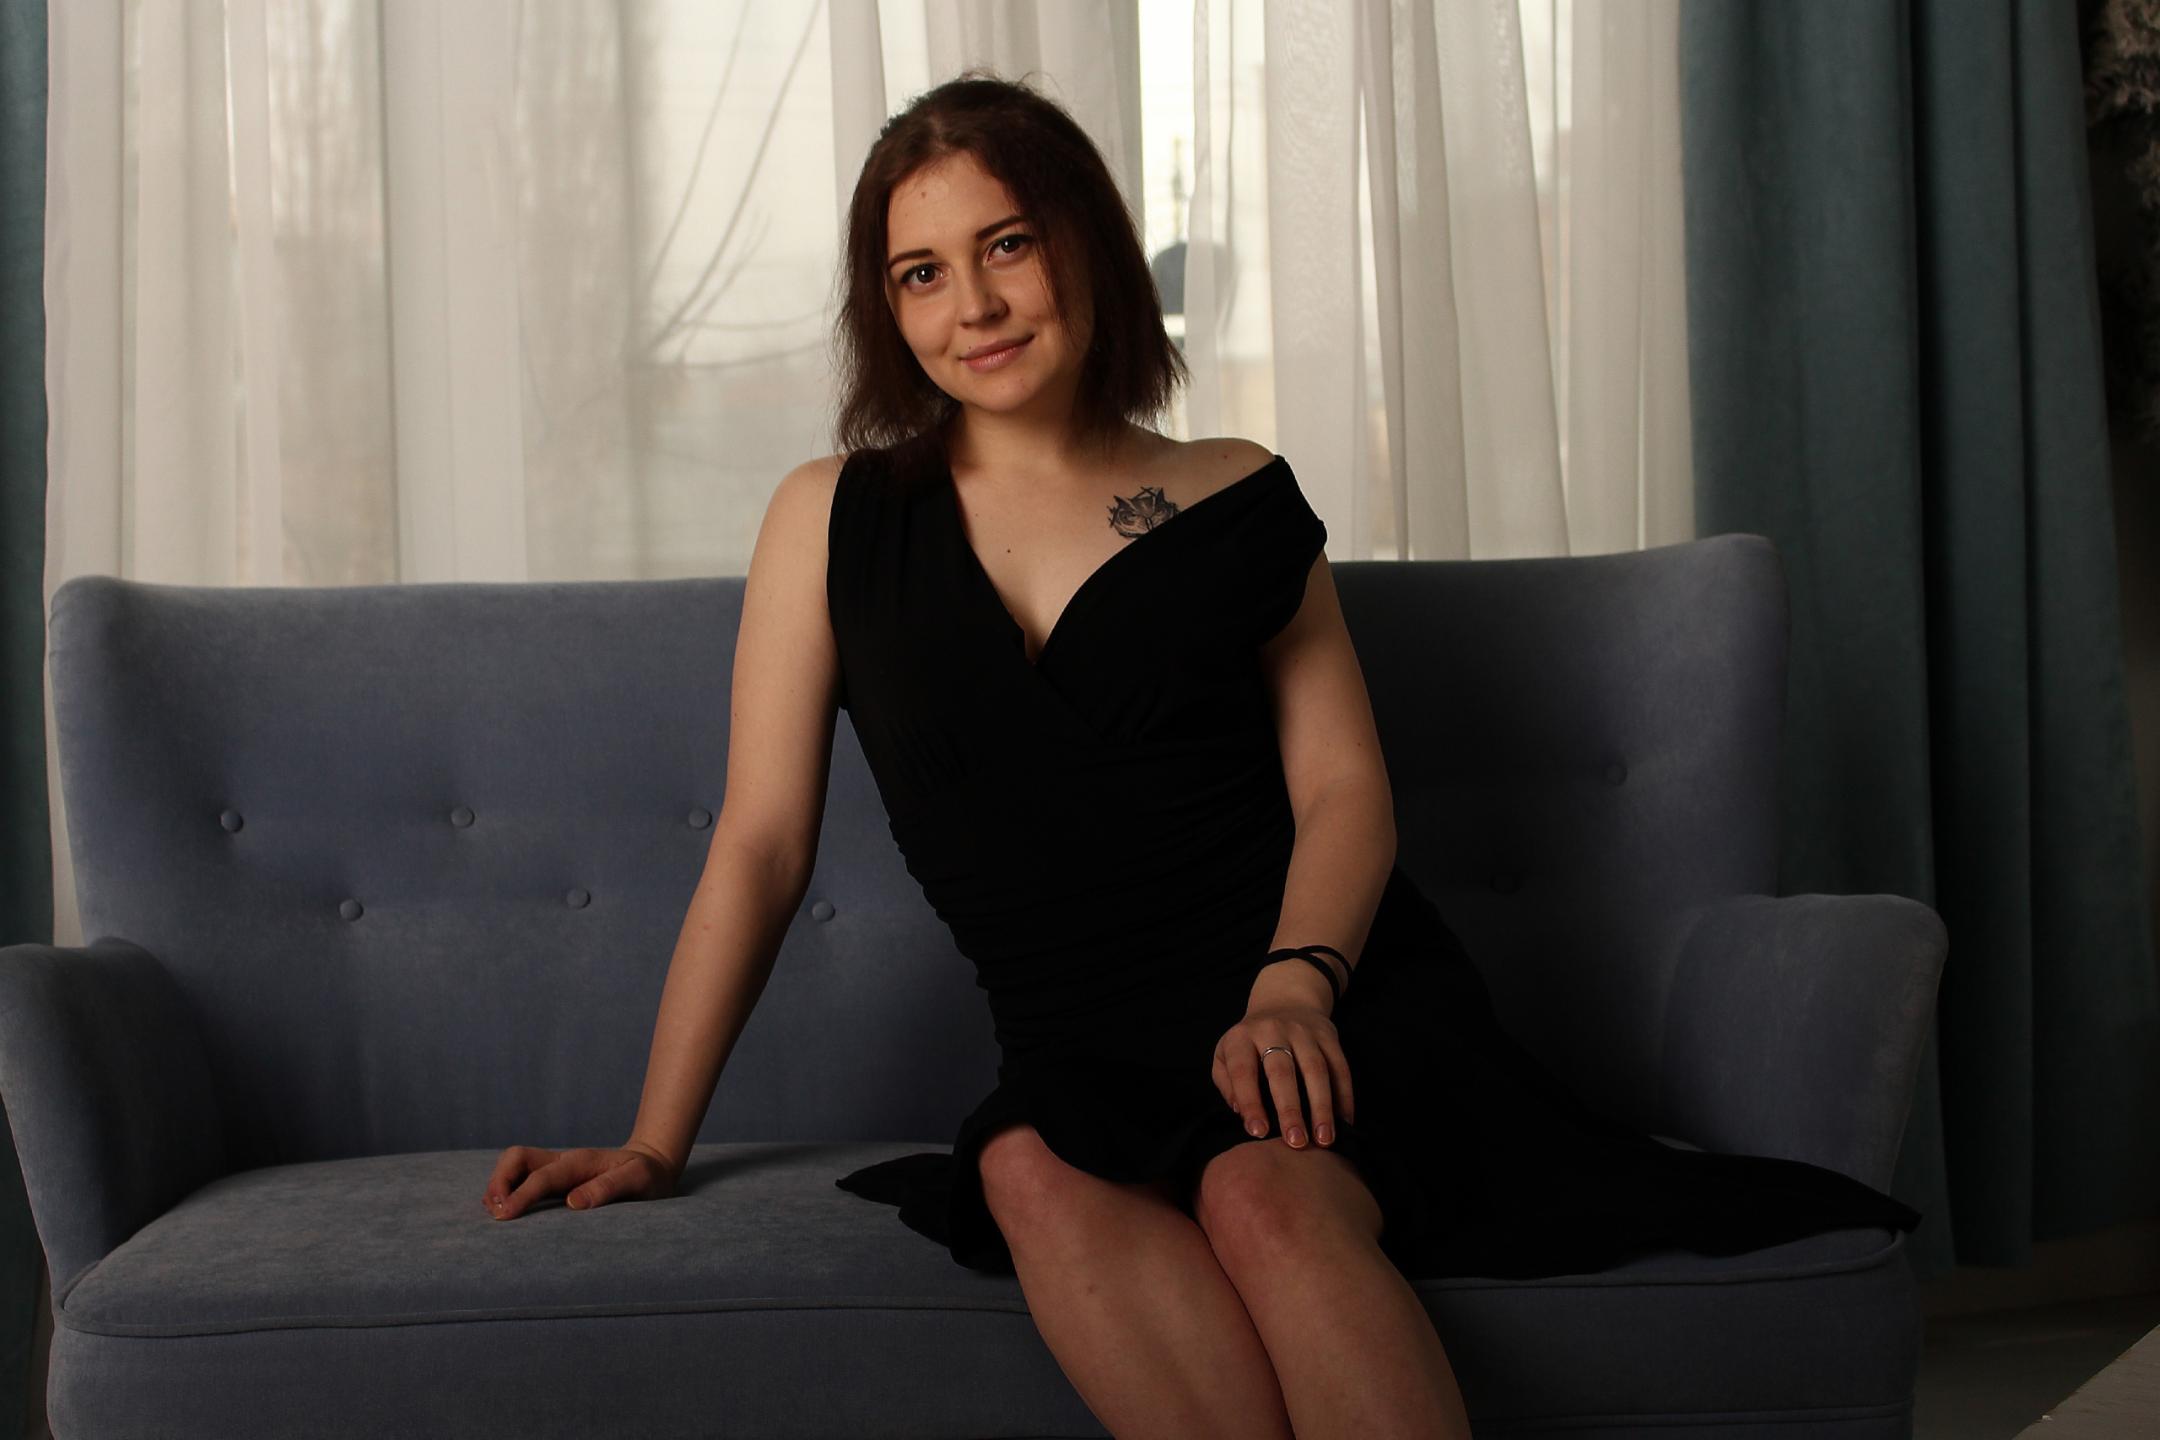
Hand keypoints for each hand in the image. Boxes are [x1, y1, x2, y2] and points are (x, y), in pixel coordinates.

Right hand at [482, 1140, 680, 1219]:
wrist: (652, 1164)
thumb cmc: (646, 1175)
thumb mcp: (637, 1180)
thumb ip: (608, 1188)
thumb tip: (572, 1203)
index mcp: (579, 1162)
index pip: (541, 1177)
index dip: (520, 1196)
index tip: (505, 1216)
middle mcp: (562, 1162)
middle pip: (516, 1157)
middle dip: (498, 1181)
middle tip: (497, 1213)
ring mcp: (555, 1169)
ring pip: (514, 1165)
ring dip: (498, 1185)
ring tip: (496, 1214)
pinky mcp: (554, 1179)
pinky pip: (521, 1178)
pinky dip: (506, 1191)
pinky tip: (506, 1210)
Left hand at [1213, 965, 1355, 1150]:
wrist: (1285, 1001)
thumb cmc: (1250, 1041)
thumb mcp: (1225, 1054)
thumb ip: (1227, 1083)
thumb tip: (1241, 1112)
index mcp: (1242, 1037)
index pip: (1243, 1070)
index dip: (1250, 1102)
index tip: (1257, 1132)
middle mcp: (1273, 1030)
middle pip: (1282, 1071)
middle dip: (1290, 1109)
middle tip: (1295, 1142)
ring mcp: (1304, 1031)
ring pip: (1316, 1070)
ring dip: (1322, 1107)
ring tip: (1323, 1139)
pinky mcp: (1329, 1036)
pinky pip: (1340, 1067)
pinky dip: (1345, 1097)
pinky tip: (1344, 1122)